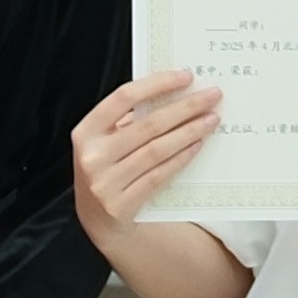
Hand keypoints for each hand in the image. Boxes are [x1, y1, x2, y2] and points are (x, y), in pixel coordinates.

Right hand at [72, 66, 223, 245]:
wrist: (98, 220)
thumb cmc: (108, 168)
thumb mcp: (105, 142)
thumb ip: (129, 119)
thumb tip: (175, 91)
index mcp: (85, 132)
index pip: (123, 97)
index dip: (157, 84)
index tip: (187, 76)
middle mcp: (92, 156)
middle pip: (148, 124)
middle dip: (185, 107)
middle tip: (212, 96)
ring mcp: (105, 183)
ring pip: (157, 150)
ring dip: (189, 132)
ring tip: (211, 119)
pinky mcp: (121, 205)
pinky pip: (159, 175)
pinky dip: (181, 158)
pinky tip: (197, 145)